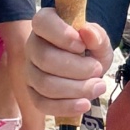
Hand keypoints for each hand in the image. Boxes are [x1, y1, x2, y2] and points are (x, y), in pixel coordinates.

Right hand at [27, 6, 111, 122]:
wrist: (88, 67)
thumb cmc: (90, 49)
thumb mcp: (99, 40)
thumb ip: (97, 36)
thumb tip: (88, 32)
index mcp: (45, 23)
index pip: (42, 23)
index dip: (62, 35)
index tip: (82, 46)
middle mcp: (32, 45)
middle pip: (45, 59)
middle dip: (76, 68)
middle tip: (97, 69)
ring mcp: (30, 70)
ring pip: (45, 84)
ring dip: (76, 89)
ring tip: (98, 86)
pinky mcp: (33, 93)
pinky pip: (42, 104)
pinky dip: (66, 107)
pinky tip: (84, 104)